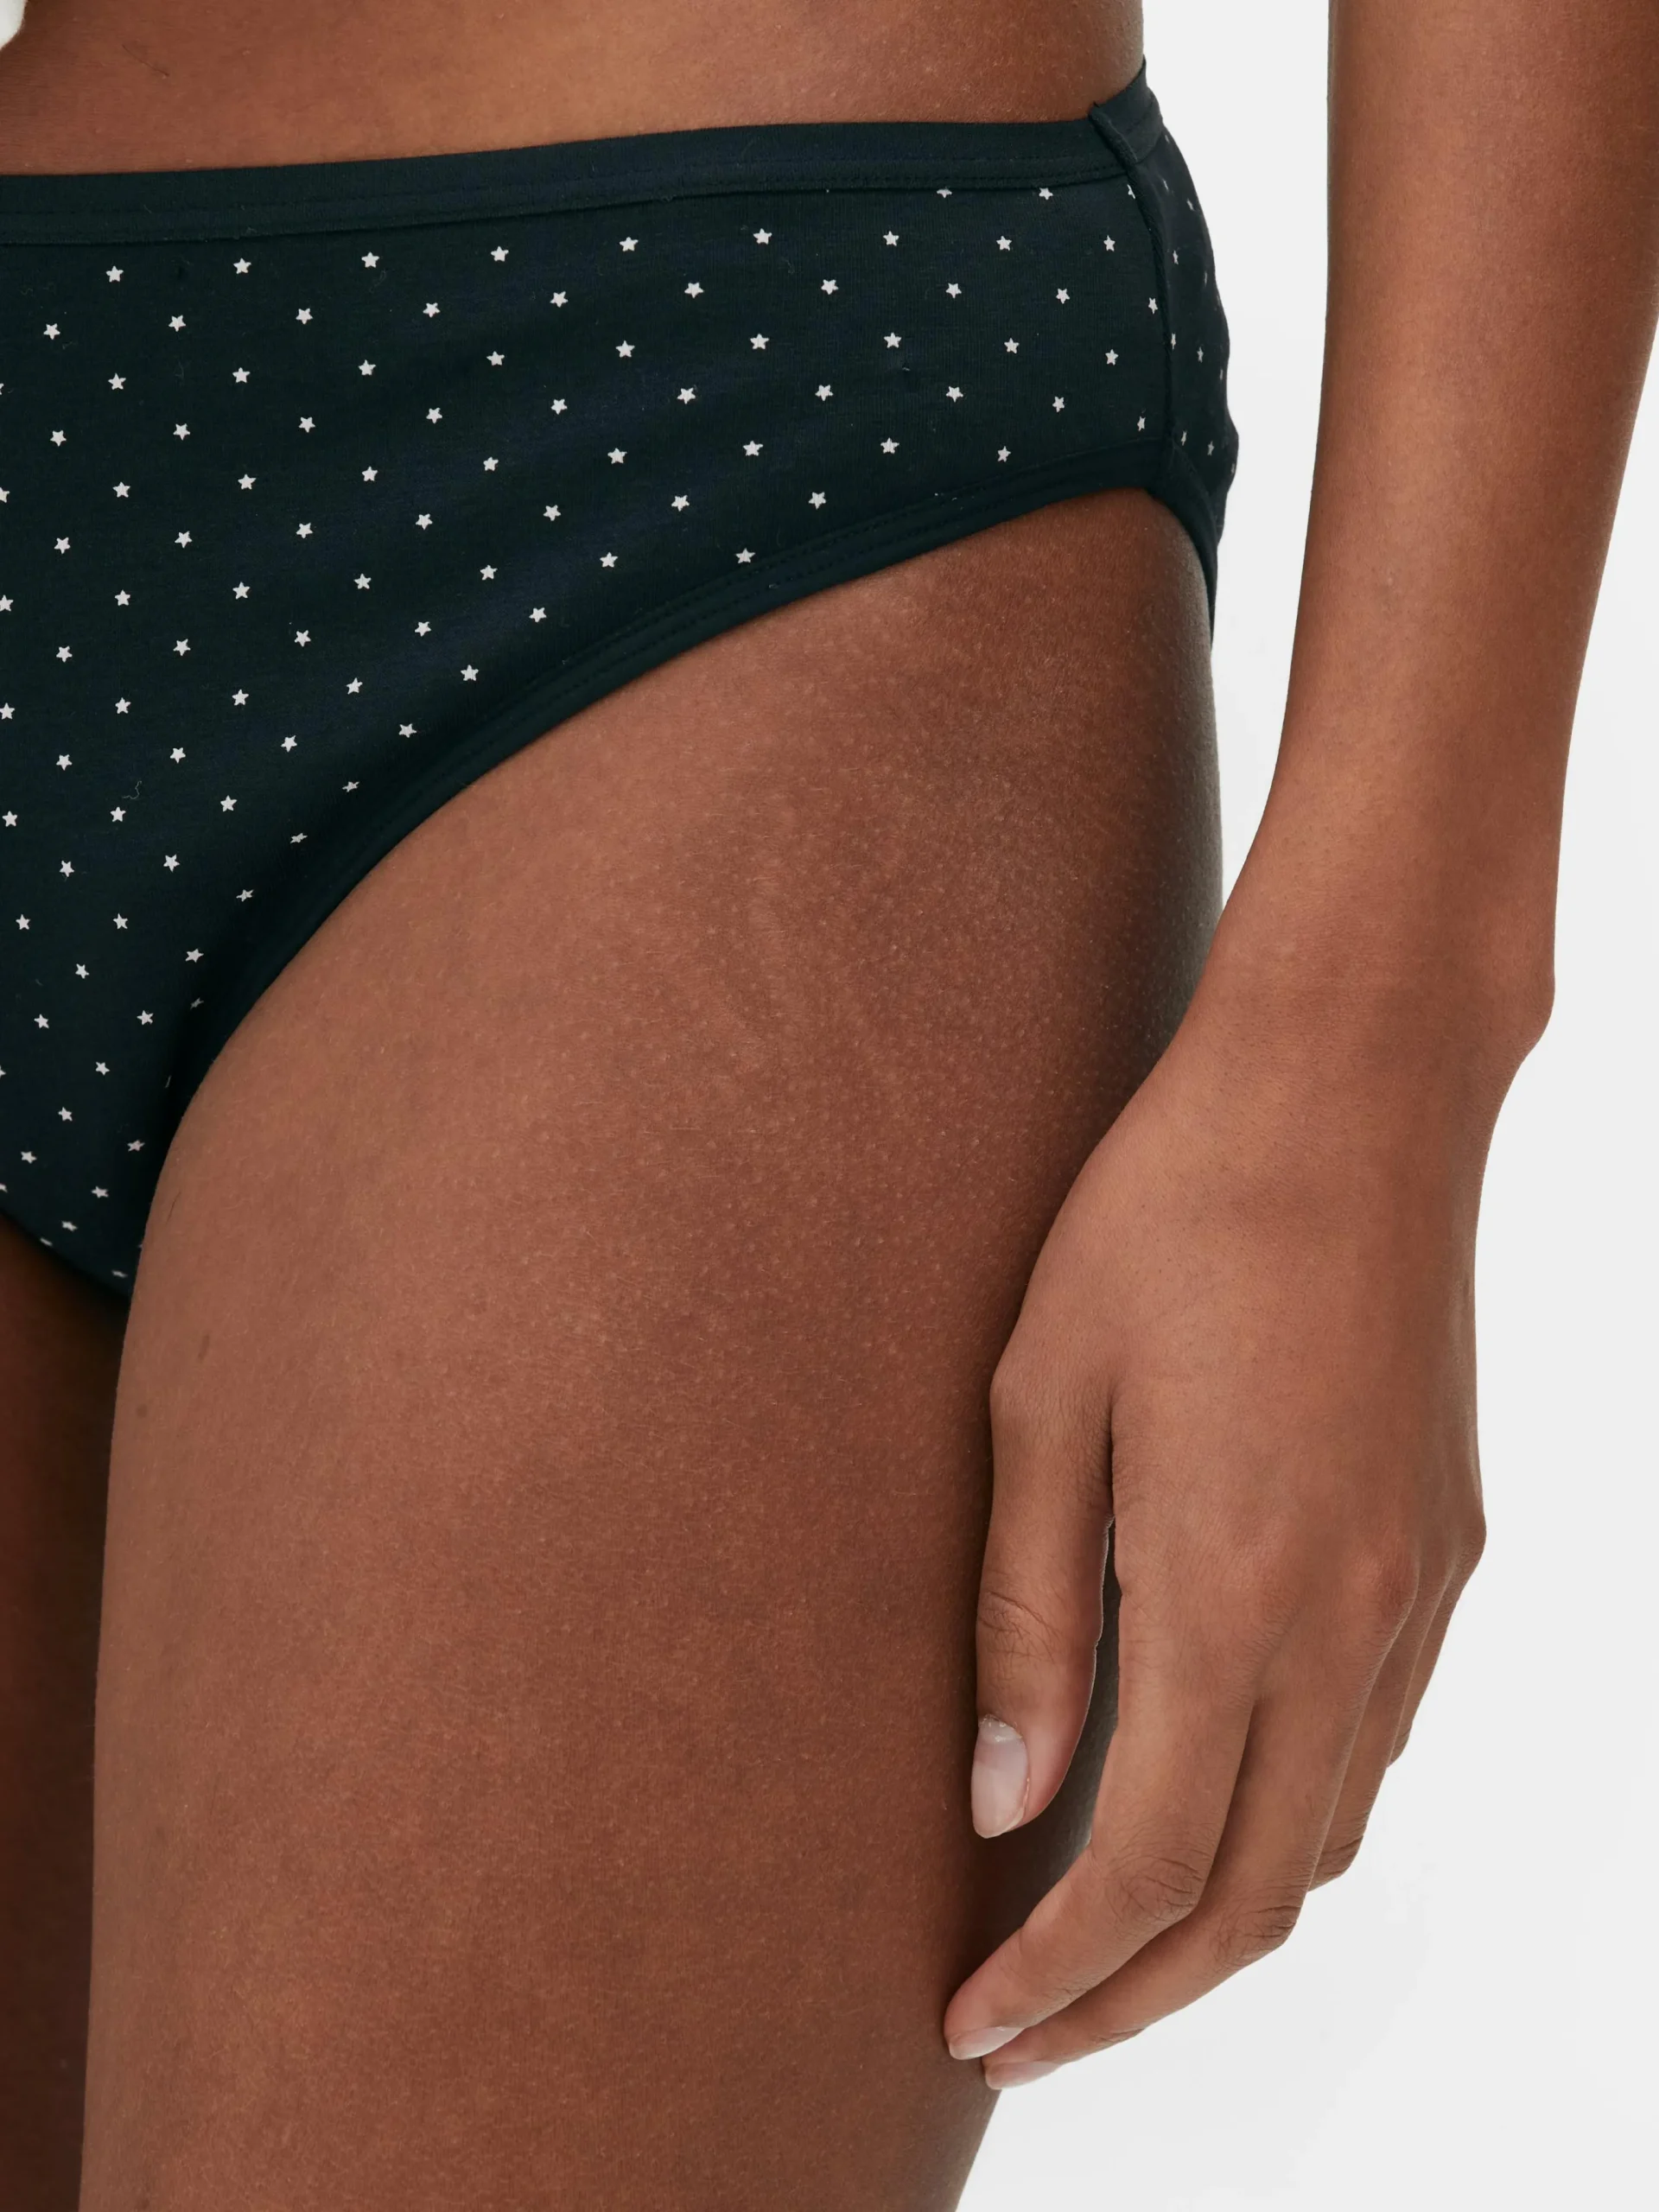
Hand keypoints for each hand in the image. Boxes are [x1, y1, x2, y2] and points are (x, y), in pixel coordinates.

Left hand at [941, 1005, 1489, 2088]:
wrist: (1352, 1090)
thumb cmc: (1171, 1211)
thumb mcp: (1042, 1396)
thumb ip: (1026, 1611)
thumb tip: (1002, 1796)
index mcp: (1233, 1589)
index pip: (1148, 1869)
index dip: (1057, 1975)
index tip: (974, 2023)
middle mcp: (1350, 1621)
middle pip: (1254, 1896)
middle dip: (1135, 1998)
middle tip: (1025, 2031)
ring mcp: (1417, 1591)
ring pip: (1325, 1834)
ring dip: (1213, 1918)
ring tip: (1099, 1940)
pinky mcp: (1444, 1547)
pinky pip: (1371, 1743)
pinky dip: (1284, 1817)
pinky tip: (1205, 1789)